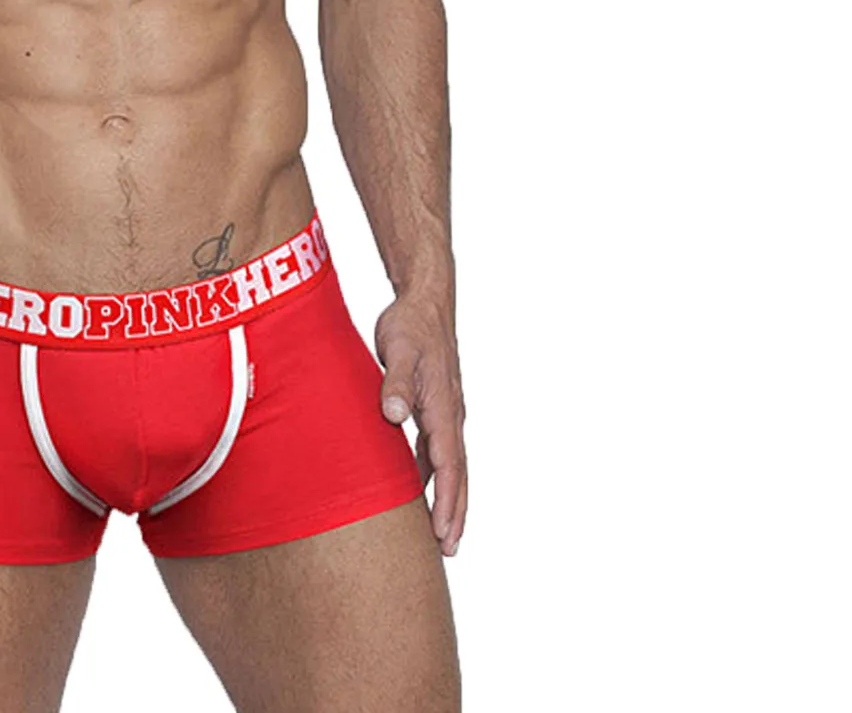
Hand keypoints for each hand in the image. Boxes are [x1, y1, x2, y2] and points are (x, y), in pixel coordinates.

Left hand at [373, 293, 466, 557]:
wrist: (425, 302)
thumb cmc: (410, 326)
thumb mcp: (397, 350)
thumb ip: (395, 384)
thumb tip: (394, 416)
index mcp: (443, 406)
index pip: (448, 464)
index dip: (446, 500)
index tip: (443, 532)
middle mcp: (451, 414)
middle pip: (458, 473)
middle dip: (455, 512)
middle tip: (450, 549)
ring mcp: (446, 412)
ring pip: (451, 465)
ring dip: (448, 498)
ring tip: (441, 534)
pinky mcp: (435, 406)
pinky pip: (438, 449)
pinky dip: (434, 474)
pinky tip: (419, 489)